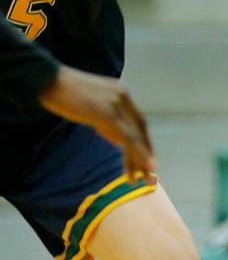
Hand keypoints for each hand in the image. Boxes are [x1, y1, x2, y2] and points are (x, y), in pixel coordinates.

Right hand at [39, 66, 155, 181]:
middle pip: (141, 129)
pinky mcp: (107, 111)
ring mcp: (116, 102)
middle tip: (150, 176)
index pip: (138, 122)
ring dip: (141, 160)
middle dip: (146, 154)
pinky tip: (138, 169)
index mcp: (121, 92)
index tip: (147, 162)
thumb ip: (106, 121)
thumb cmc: (62, 94)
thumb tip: (119, 141)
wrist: (45, 79)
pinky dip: (136, 154)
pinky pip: (126, 137)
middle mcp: (123, 95)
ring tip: (144, 180)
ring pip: (135, 136)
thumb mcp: (90, 107)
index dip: (144, 143)